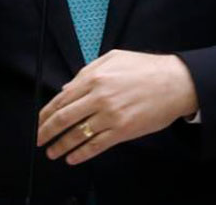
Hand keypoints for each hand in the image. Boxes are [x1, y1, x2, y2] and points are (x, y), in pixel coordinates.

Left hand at [36, 50, 198, 165]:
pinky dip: (81, 154)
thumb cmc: (147, 68)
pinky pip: (96, 146)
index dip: (47, 114)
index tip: (39, 122)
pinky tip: (72, 158)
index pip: (62, 99)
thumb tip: (66, 89)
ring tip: (52, 153)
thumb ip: (87, 71)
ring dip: (61, 146)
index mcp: (95, 78)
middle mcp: (100, 97)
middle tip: (40, 139)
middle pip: (65, 118)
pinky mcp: (123, 131)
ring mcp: (111, 115)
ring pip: (78, 134)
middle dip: (47, 131)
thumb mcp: (114, 58)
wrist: (176, 83)